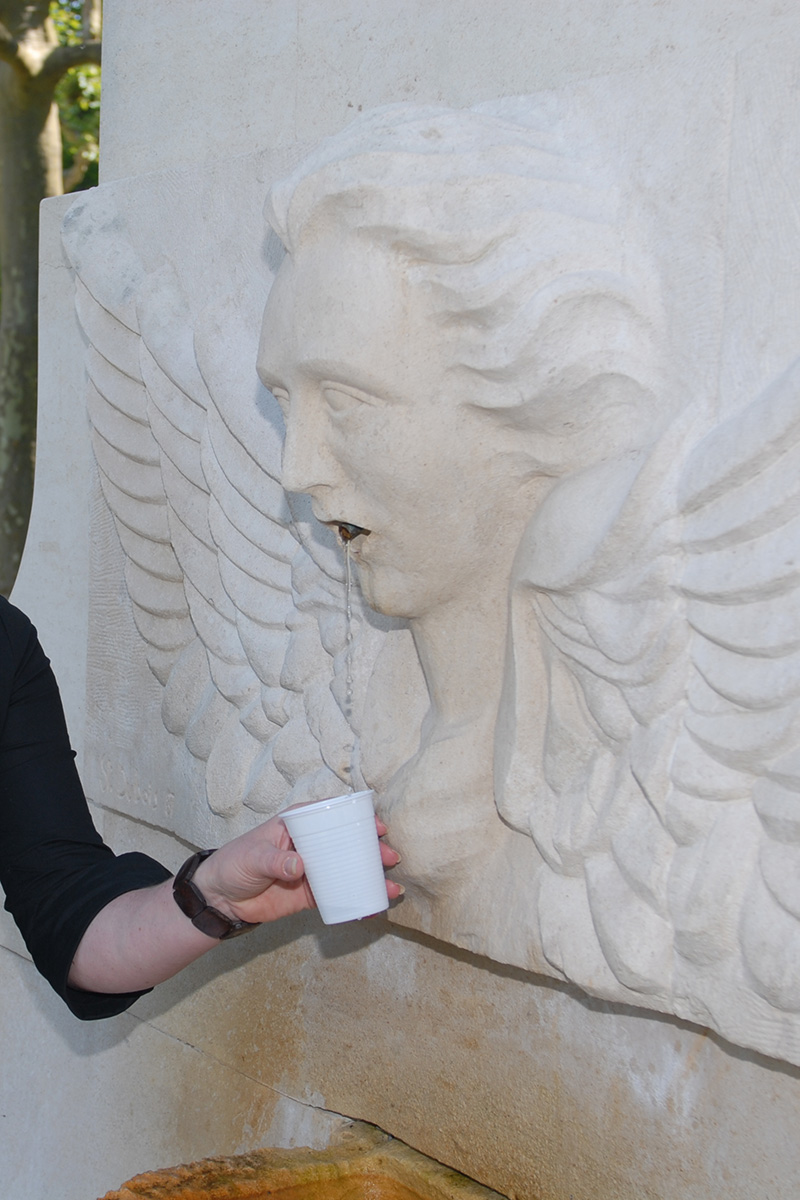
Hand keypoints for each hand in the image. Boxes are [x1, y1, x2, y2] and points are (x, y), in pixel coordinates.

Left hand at [192, 812, 402, 925]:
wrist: (221, 898)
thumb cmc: (234, 864)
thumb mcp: (253, 857)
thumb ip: (276, 860)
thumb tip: (299, 865)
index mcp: (297, 824)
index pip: (331, 814)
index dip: (356, 817)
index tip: (377, 825)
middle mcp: (309, 844)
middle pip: (346, 842)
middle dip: (371, 849)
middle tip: (390, 857)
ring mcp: (312, 869)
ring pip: (347, 869)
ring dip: (369, 875)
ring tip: (390, 886)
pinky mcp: (310, 893)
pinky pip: (337, 894)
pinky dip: (355, 899)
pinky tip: (373, 905)